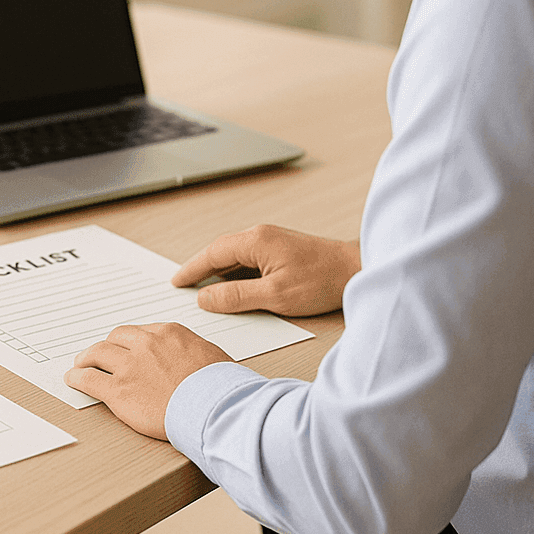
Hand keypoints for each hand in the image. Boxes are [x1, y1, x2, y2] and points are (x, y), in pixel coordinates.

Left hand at [65, 323, 232, 439]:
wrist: (215, 408)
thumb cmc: (220, 387)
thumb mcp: (211, 356)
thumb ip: (192, 353)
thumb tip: (192, 359)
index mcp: (168, 333)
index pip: (140, 333)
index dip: (129, 343)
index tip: (126, 350)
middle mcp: (146, 345)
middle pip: (115, 339)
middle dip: (106, 347)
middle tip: (99, 355)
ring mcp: (130, 367)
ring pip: (97, 354)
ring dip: (86, 358)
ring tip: (80, 364)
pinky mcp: (119, 392)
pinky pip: (89, 380)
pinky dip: (77, 378)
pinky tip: (73, 380)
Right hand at [171, 224, 360, 317]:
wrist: (356, 270)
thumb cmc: (322, 280)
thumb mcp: (274, 296)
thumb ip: (236, 297)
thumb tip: (206, 298)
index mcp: (256, 241)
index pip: (212, 254)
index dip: (192, 269)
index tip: (177, 282)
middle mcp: (261, 236)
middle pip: (221, 252)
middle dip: (201, 270)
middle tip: (184, 288)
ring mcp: (272, 241)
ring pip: (235, 257)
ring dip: (219, 273)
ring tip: (204, 293)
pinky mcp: (281, 251)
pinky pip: (249, 260)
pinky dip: (236, 274)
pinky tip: (234, 290)